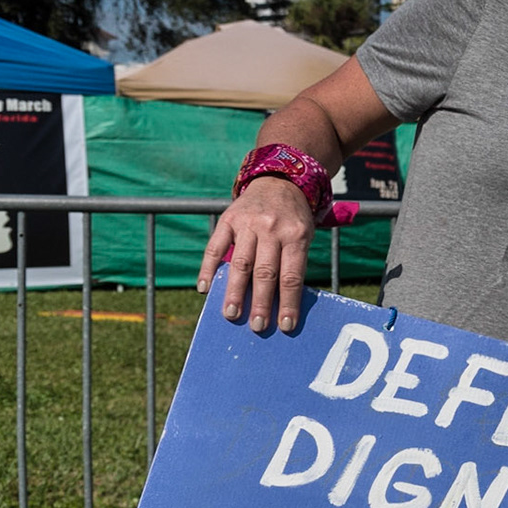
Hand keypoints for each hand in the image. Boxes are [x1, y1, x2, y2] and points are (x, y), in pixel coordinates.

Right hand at [197, 177, 313, 333]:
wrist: (280, 181)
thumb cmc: (294, 219)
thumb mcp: (304, 235)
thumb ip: (292, 263)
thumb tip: (279, 303)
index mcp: (296, 236)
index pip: (292, 276)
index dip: (288, 302)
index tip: (285, 326)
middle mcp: (272, 229)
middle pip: (265, 273)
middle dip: (261, 302)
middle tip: (257, 326)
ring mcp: (248, 223)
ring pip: (240, 263)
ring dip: (234, 292)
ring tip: (231, 314)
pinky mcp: (228, 219)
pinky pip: (215, 246)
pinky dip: (207, 267)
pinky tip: (203, 287)